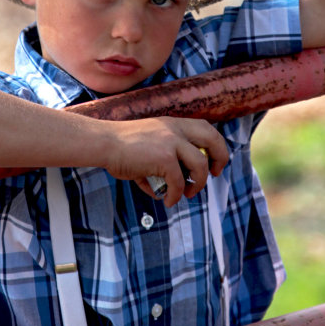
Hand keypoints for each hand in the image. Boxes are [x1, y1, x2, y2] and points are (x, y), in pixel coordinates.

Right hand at [104, 117, 228, 207]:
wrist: (104, 143)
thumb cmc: (121, 147)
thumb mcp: (148, 144)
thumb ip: (163, 160)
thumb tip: (166, 188)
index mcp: (172, 124)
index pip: (206, 128)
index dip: (215, 146)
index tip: (212, 163)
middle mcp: (175, 129)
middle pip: (212, 139)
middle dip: (220, 158)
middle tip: (213, 174)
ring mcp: (171, 142)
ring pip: (200, 164)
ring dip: (197, 183)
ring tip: (187, 193)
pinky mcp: (164, 157)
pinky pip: (179, 182)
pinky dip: (176, 195)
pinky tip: (167, 201)